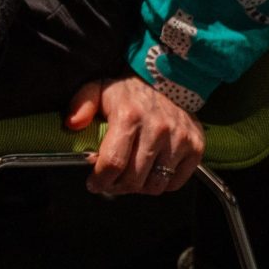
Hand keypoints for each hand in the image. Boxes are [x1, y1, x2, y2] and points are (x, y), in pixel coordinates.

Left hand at [66, 74, 205, 195]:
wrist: (167, 79)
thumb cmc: (128, 91)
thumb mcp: (98, 88)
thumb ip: (81, 105)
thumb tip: (72, 125)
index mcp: (129, 116)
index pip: (113, 162)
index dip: (101, 179)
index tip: (93, 184)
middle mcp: (157, 129)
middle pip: (134, 179)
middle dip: (116, 187)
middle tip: (109, 183)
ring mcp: (179, 139)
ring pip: (155, 185)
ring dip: (139, 188)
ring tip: (129, 179)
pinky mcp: (195, 147)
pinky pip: (175, 182)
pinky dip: (161, 184)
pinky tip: (149, 173)